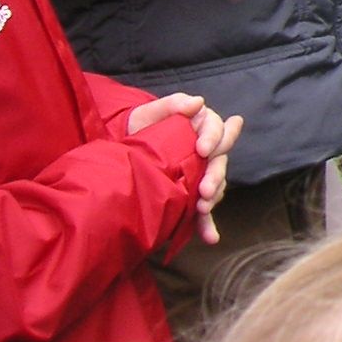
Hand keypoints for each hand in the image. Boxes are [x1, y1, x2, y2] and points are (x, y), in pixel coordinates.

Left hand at [128, 92, 242, 245]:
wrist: (122, 149)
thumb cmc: (140, 126)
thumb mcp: (151, 111)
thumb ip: (173, 104)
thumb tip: (198, 103)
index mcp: (202, 127)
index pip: (216, 130)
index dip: (215, 139)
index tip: (202, 150)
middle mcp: (206, 151)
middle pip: (219, 161)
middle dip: (215, 176)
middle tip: (205, 190)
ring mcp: (199, 174)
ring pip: (215, 185)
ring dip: (212, 198)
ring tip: (202, 209)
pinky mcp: (190, 195)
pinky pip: (201, 211)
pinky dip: (206, 224)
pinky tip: (210, 238)